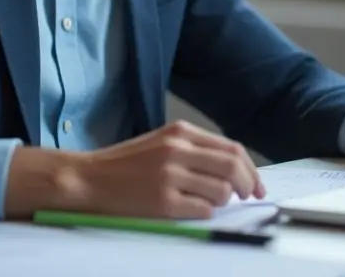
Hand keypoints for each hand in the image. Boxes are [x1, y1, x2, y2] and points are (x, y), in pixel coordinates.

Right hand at [68, 120, 264, 218]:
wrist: (88, 178)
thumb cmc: (125, 164)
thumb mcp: (162, 142)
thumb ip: (195, 149)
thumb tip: (234, 170)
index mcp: (180, 132)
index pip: (231, 148)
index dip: (250, 169)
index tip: (255, 185)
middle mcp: (177, 150)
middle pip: (232, 166)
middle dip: (248, 185)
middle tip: (248, 196)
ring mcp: (170, 176)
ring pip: (221, 191)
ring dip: (222, 201)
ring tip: (205, 201)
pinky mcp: (163, 202)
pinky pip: (203, 210)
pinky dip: (205, 212)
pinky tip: (190, 209)